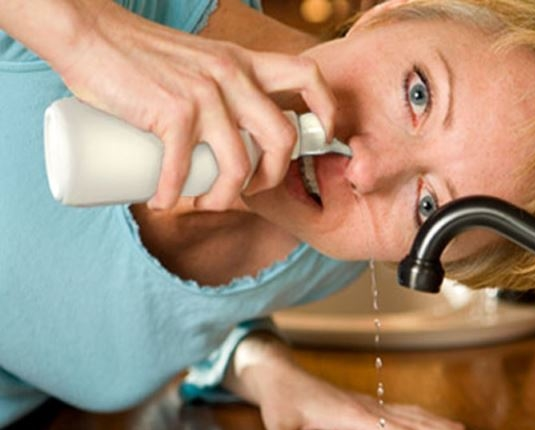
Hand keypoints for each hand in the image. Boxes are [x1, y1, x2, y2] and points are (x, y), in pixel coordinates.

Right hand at [30, 0, 336, 209]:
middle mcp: (233, 76)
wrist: (91, 35)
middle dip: (273, 176)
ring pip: (239, 163)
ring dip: (225, 198)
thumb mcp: (198, 64)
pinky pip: (185, 168)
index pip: (308, 76)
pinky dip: (173, 194)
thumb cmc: (141, 57)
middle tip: (249, 190)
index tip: (318, 140)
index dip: (325, 111)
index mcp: (244, 63)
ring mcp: (205, 94)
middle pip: (283, 136)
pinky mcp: (173, 111)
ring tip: (204, 202)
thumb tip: (224, 143)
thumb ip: (218, 90)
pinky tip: (162, 201)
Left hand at [224, 334, 464, 429]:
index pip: (395, 429)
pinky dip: (424, 417)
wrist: (280, 375)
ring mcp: (369, 404)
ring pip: (412, 414)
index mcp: (352, 417)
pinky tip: (432, 421)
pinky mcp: (365, 405)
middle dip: (440, 429)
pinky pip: (403, 411)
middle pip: (413, 421)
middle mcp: (368, 408)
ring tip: (461, 429)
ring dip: (437, 423)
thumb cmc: (280, 402)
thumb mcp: (281, 427)